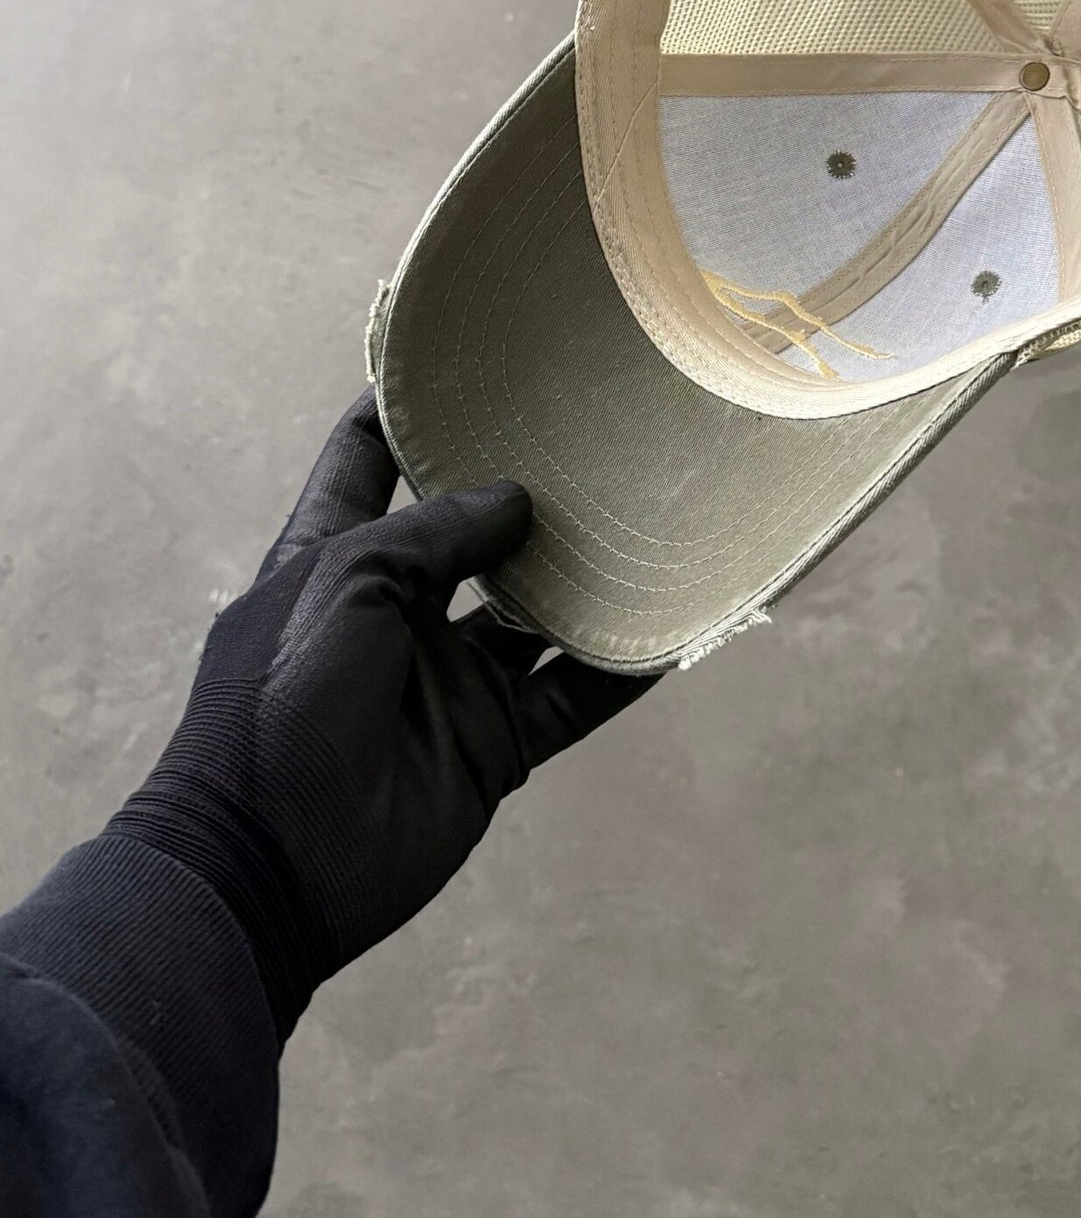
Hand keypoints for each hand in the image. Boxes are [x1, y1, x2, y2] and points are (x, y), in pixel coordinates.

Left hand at [106, 389, 657, 1044]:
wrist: (267, 868)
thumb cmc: (278, 704)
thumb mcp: (339, 584)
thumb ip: (430, 534)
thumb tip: (516, 500)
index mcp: (334, 557)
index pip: (368, 456)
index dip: (407, 401)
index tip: (469, 349)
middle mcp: (399, 608)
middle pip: (476, 529)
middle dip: (530, 484)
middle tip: (601, 428)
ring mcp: (449, 678)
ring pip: (538, 610)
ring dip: (591, 574)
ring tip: (657, 516)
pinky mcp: (492, 743)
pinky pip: (573, 694)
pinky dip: (623, 664)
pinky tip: (674, 625)